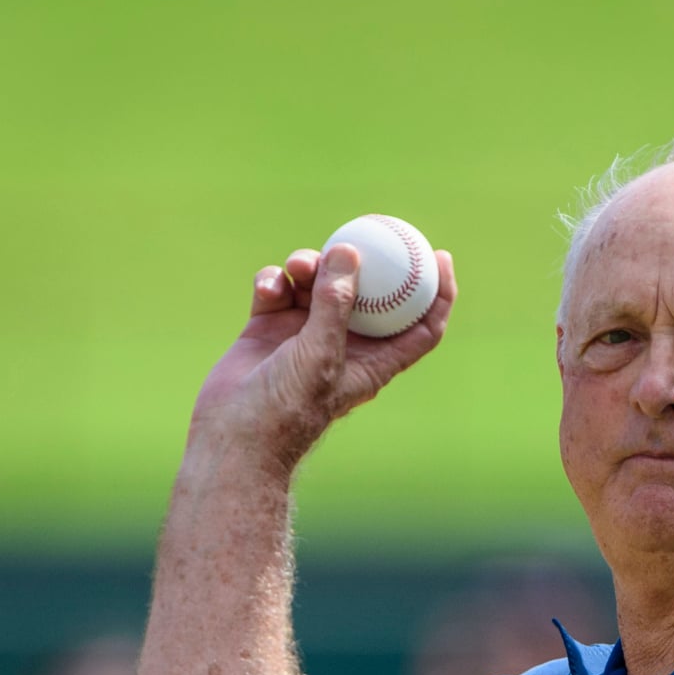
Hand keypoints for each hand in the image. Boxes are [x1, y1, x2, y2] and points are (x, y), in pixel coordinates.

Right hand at [189, 243, 456, 464]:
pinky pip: (278, 289)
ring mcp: (305, 334)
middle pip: (366, 293)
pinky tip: (268, 286)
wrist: (235, 436)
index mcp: (373, 361)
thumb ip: (336, 303)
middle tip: (354, 238)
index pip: (419, 325)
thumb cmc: (287, 408)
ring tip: (298, 266)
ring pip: (318, 283)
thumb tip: (348, 252)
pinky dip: (274, 281)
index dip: (437, 292)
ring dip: (310, 266)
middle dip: (360, 263)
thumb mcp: (321, 354)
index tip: (438, 255)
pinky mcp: (269, 327)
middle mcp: (343, 344)